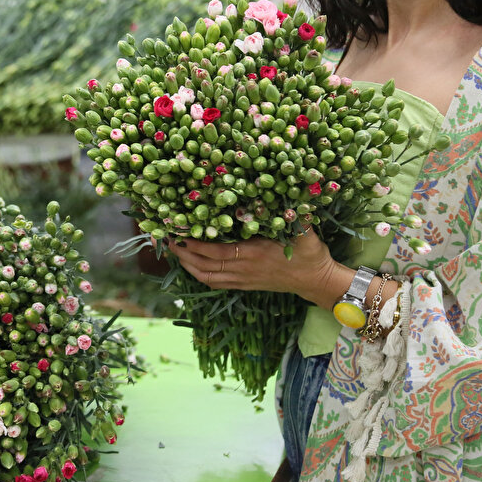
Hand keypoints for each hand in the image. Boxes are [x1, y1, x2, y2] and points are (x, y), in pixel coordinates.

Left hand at [167, 229, 338, 302]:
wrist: (316, 281)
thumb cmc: (310, 254)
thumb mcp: (304, 232)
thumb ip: (293, 215)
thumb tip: (285, 196)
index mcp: (253, 254)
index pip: (215, 251)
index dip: (193, 244)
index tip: (177, 233)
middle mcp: (243, 270)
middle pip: (203, 266)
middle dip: (182, 253)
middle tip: (165, 239)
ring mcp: (242, 280)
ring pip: (206, 277)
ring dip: (187, 265)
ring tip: (173, 251)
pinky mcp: (244, 285)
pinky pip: (215, 283)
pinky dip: (199, 274)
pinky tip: (190, 264)